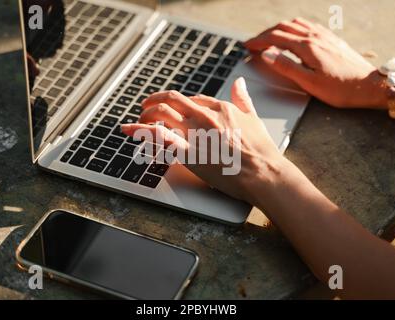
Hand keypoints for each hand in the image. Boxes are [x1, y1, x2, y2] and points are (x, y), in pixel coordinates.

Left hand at [121, 78, 286, 203]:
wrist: (265, 173)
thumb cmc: (262, 151)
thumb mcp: (254, 119)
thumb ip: (243, 99)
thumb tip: (239, 82)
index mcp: (220, 107)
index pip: (190, 99)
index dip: (175, 103)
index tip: (169, 109)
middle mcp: (204, 116)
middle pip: (171, 100)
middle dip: (153, 102)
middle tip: (145, 110)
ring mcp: (195, 133)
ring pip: (161, 113)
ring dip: (145, 116)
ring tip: (137, 123)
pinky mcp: (188, 153)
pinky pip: (159, 137)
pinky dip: (141, 132)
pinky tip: (130, 130)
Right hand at [245, 18, 386, 108]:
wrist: (370, 85)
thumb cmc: (341, 88)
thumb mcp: (309, 83)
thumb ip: (286, 67)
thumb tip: (268, 54)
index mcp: (307, 47)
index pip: (276, 38)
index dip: (259, 41)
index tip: (247, 46)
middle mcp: (315, 37)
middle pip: (283, 28)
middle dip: (265, 34)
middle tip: (253, 43)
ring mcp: (324, 36)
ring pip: (295, 24)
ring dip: (278, 29)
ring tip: (269, 39)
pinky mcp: (331, 39)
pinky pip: (307, 26)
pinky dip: (293, 28)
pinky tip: (293, 36)